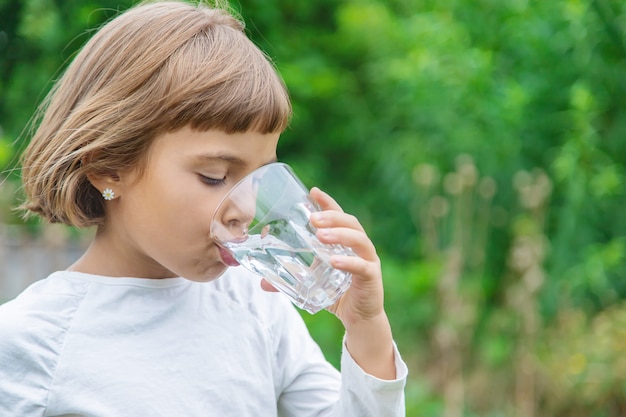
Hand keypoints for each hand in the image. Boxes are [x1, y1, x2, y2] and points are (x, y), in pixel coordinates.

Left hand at [308, 187, 395, 378]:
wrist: (360, 320)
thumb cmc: (338, 294)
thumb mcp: (312, 283)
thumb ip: (291, 280)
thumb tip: (262, 282)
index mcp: (347, 242)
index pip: (339, 216)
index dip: (328, 202)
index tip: (313, 191)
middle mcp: (360, 247)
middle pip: (351, 223)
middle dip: (332, 216)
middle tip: (313, 218)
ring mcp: (368, 261)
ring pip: (359, 240)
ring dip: (340, 234)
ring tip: (320, 235)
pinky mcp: (372, 278)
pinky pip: (362, 266)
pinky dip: (348, 262)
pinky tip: (334, 260)